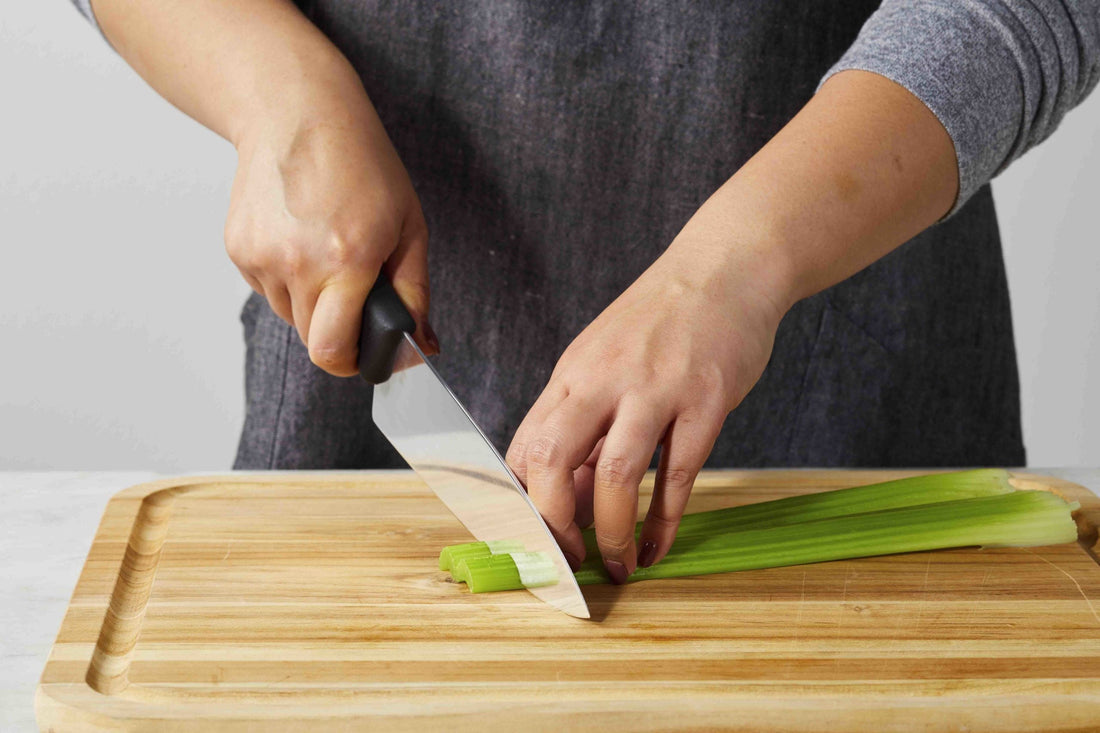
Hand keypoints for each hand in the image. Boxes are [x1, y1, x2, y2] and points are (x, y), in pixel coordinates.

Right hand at [224, 67, 436, 375]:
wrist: (297, 113)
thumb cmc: (362, 165)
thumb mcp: (409, 227)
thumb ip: (416, 294)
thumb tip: (421, 347)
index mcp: (348, 259)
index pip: (332, 351)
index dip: (351, 363)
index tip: (364, 356)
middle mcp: (298, 263)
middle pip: (312, 340)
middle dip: (337, 330)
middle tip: (355, 293)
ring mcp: (261, 256)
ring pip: (289, 316)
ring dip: (312, 303)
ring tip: (328, 252)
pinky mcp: (238, 248)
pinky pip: (267, 290)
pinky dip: (287, 279)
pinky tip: (301, 237)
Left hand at [506, 222, 790, 581]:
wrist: (724, 268)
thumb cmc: (661, 322)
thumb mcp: (603, 359)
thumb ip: (583, 423)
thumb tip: (568, 496)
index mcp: (571, 374)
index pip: (525, 448)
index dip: (523, 505)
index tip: (535, 542)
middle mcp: (603, 380)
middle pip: (552, 459)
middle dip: (553, 524)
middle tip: (570, 560)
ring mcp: (656, 389)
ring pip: (615, 475)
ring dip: (612, 534)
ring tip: (618, 565)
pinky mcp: (706, 399)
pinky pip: (679, 472)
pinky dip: (665, 520)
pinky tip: (659, 545)